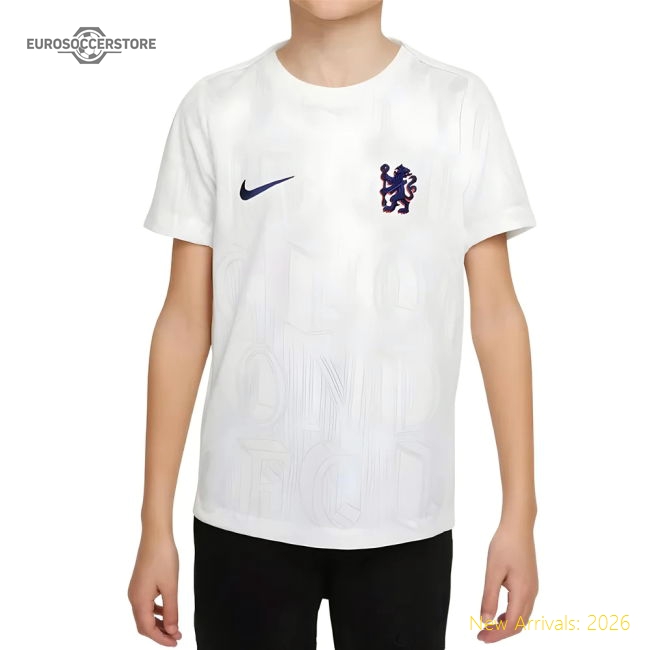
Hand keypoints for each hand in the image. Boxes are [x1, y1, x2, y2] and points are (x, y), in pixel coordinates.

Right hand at [128, 532, 181, 645]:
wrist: (155, 536)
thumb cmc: (163, 558)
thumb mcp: (171, 587)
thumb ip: (171, 610)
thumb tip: (172, 630)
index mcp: (139, 600)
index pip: (147, 629)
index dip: (161, 639)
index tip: (175, 642)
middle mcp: (133, 597)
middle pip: (144, 624)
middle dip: (159, 633)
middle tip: (176, 637)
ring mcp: (135, 590)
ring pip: (145, 614)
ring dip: (159, 623)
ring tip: (174, 626)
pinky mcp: (139, 583)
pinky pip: (146, 604)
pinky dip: (156, 611)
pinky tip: (167, 610)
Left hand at [477, 524, 538, 642]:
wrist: (518, 526)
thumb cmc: (505, 545)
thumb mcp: (493, 571)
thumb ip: (489, 597)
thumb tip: (485, 620)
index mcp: (523, 592)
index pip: (511, 624)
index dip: (496, 635)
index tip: (481, 637)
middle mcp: (531, 593)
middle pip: (519, 624)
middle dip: (502, 633)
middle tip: (483, 635)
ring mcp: (533, 588)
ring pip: (522, 616)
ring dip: (507, 625)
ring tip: (489, 626)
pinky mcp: (530, 582)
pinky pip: (523, 606)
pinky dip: (512, 615)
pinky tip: (500, 612)